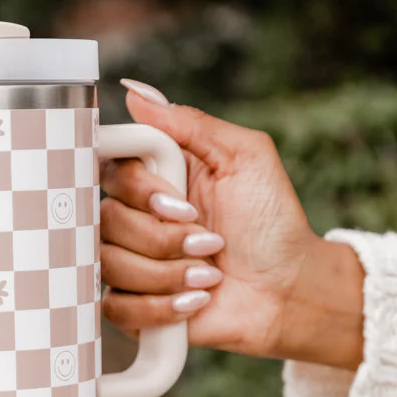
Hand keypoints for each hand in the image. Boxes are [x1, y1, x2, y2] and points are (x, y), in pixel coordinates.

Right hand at [100, 79, 364, 369]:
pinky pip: (116, 306)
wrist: (291, 291)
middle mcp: (137, 216)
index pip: (108, 167)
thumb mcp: (245, 157)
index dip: (135, 187)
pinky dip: (161, 306)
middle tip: (210, 240)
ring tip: (210, 273)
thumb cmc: (274, 223)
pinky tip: (196, 301)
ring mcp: (132, 262)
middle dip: (164, 235)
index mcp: (156, 177)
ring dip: (168, 272)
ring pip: (110, 264)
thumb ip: (190, 123)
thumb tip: (135, 90)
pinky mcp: (134, 306)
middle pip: (106, 219)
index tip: (175, 201)